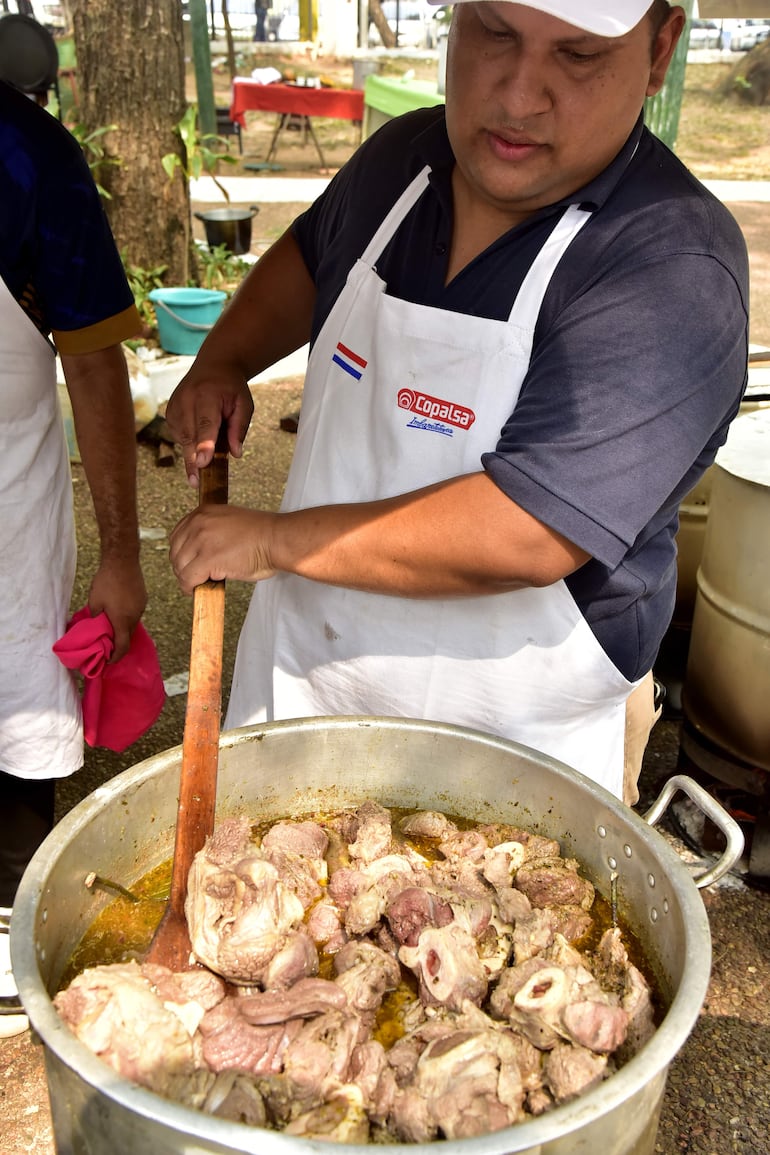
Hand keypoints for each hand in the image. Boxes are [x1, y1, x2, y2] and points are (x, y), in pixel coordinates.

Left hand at [87, 557, 147, 661]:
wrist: (122, 560)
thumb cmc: (106, 581)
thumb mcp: (94, 602)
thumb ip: (96, 618)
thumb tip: (96, 626)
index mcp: (122, 620)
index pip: (122, 646)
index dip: (116, 657)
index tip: (109, 661)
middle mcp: (134, 617)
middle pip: (129, 637)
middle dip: (119, 645)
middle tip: (108, 646)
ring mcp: (141, 607)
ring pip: (133, 625)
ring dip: (124, 630)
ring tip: (112, 627)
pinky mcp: (143, 599)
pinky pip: (135, 614)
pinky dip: (127, 618)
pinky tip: (119, 611)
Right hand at [164, 366, 253, 487]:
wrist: (214, 366)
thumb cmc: (231, 388)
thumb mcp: (244, 404)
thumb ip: (239, 428)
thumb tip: (235, 453)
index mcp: (207, 395)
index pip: (205, 423)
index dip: (204, 444)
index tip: (202, 463)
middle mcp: (186, 399)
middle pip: (189, 435)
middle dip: (193, 459)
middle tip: (197, 482)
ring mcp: (174, 406)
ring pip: (183, 439)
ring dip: (194, 451)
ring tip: (207, 451)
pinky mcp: (169, 414)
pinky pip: (179, 437)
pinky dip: (190, 443)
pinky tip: (199, 437)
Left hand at [169, 505, 277, 594]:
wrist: (277, 539)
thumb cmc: (262, 536)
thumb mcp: (228, 524)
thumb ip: (210, 534)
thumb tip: (198, 558)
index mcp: (203, 512)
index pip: (177, 536)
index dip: (182, 554)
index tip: (189, 564)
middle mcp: (199, 522)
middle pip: (175, 552)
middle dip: (183, 567)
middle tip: (194, 578)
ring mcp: (202, 540)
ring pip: (180, 567)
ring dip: (187, 578)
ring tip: (199, 584)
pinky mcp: (208, 558)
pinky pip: (188, 579)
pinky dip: (190, 588)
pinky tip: (199, 590)